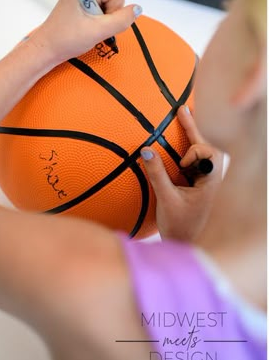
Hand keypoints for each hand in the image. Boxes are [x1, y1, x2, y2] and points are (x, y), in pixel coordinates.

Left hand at [27, 0, 140, 65]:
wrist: (46, 50)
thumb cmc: (65, 39)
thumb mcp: (98, 31)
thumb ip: (122, 20)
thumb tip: (138, 9)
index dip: (115, 8)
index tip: (98, 19)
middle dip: (110, 14)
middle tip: (92, 26)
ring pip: (111, 4)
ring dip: (104, 20)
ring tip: (87, 28)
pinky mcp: (82, 5)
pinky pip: (102, 10)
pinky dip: (99, 21)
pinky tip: (87, 28)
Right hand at [140, 105, 224, 241]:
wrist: (189, 250)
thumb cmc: (182, 227)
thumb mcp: (166, 199)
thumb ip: (157, 174)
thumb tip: (145, 150)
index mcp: (213, 182)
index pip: (209, 153)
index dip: (193, 153)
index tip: (181, 167)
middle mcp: (214, 179)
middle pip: (208, 147)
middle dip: (193, 130)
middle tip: (181, 109)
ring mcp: (207, 182)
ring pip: (202, 153)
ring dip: (191, 137)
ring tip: (183, 113)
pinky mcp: (199, 186)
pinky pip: (194, 162)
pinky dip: (187, 148)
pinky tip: (181, 129)